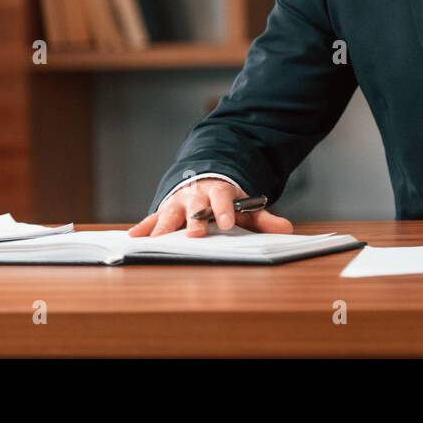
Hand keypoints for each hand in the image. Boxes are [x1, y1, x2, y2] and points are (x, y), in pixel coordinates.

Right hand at [128, 178, 293, 237]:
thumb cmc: (226, 202)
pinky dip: (144, 228)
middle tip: (193, 234)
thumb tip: (286, 230)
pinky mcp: (163, 212)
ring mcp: (178, 203)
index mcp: (218, 192)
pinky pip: (152, 220)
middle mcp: (195, 196)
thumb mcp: (246, 208)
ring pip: (169, 213)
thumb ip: (264, 219)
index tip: (227, 223)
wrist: (204, 182)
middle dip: (193, 220)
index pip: (222, 198)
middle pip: (194, 206)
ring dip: (164, 226)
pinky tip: (135, 237)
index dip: (224, 210)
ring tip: (158, 240)